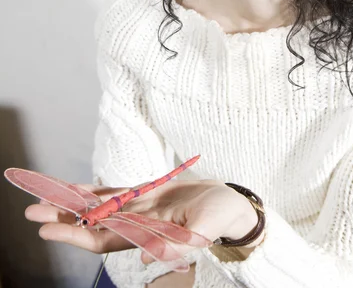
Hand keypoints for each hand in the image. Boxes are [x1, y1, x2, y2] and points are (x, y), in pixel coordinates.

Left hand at [25, 178, 260, 263]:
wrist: (228, 204)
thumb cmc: (219, 218)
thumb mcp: (202, 230)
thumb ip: (178, 243)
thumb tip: (144, 256)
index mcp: (146, 235)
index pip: (102, 238)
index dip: (73, 234)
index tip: (47, 228)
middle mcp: (136, 224)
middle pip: (92, 222)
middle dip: (63, 217)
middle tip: (32, 210)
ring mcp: (138, 209)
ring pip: (98, 206)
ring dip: (72, 202)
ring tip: (45, 196)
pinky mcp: (145, 195)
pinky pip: (113, 194)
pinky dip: (93, 191)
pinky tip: (76, 188)